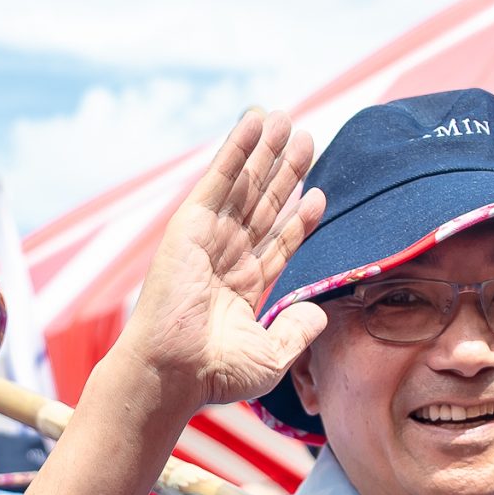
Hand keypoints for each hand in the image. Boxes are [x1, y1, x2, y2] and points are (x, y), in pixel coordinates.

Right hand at [105, 109, 328, 415]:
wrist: (174, 369)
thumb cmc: (214, 374)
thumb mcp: (272, 357)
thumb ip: (298, 332)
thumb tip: (319, 312)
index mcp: (244, 287)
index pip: (277, 243)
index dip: (299, 217)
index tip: (318, 192)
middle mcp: (227, 258)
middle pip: (264, 205)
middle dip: (285, 172)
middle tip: (305, 138)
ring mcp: (209, 238)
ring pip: (245, 186)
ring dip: (264, 152)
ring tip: (285, 120)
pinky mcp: (190, 223)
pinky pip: (218, 178)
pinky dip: (235, 149)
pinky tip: (252, 122)